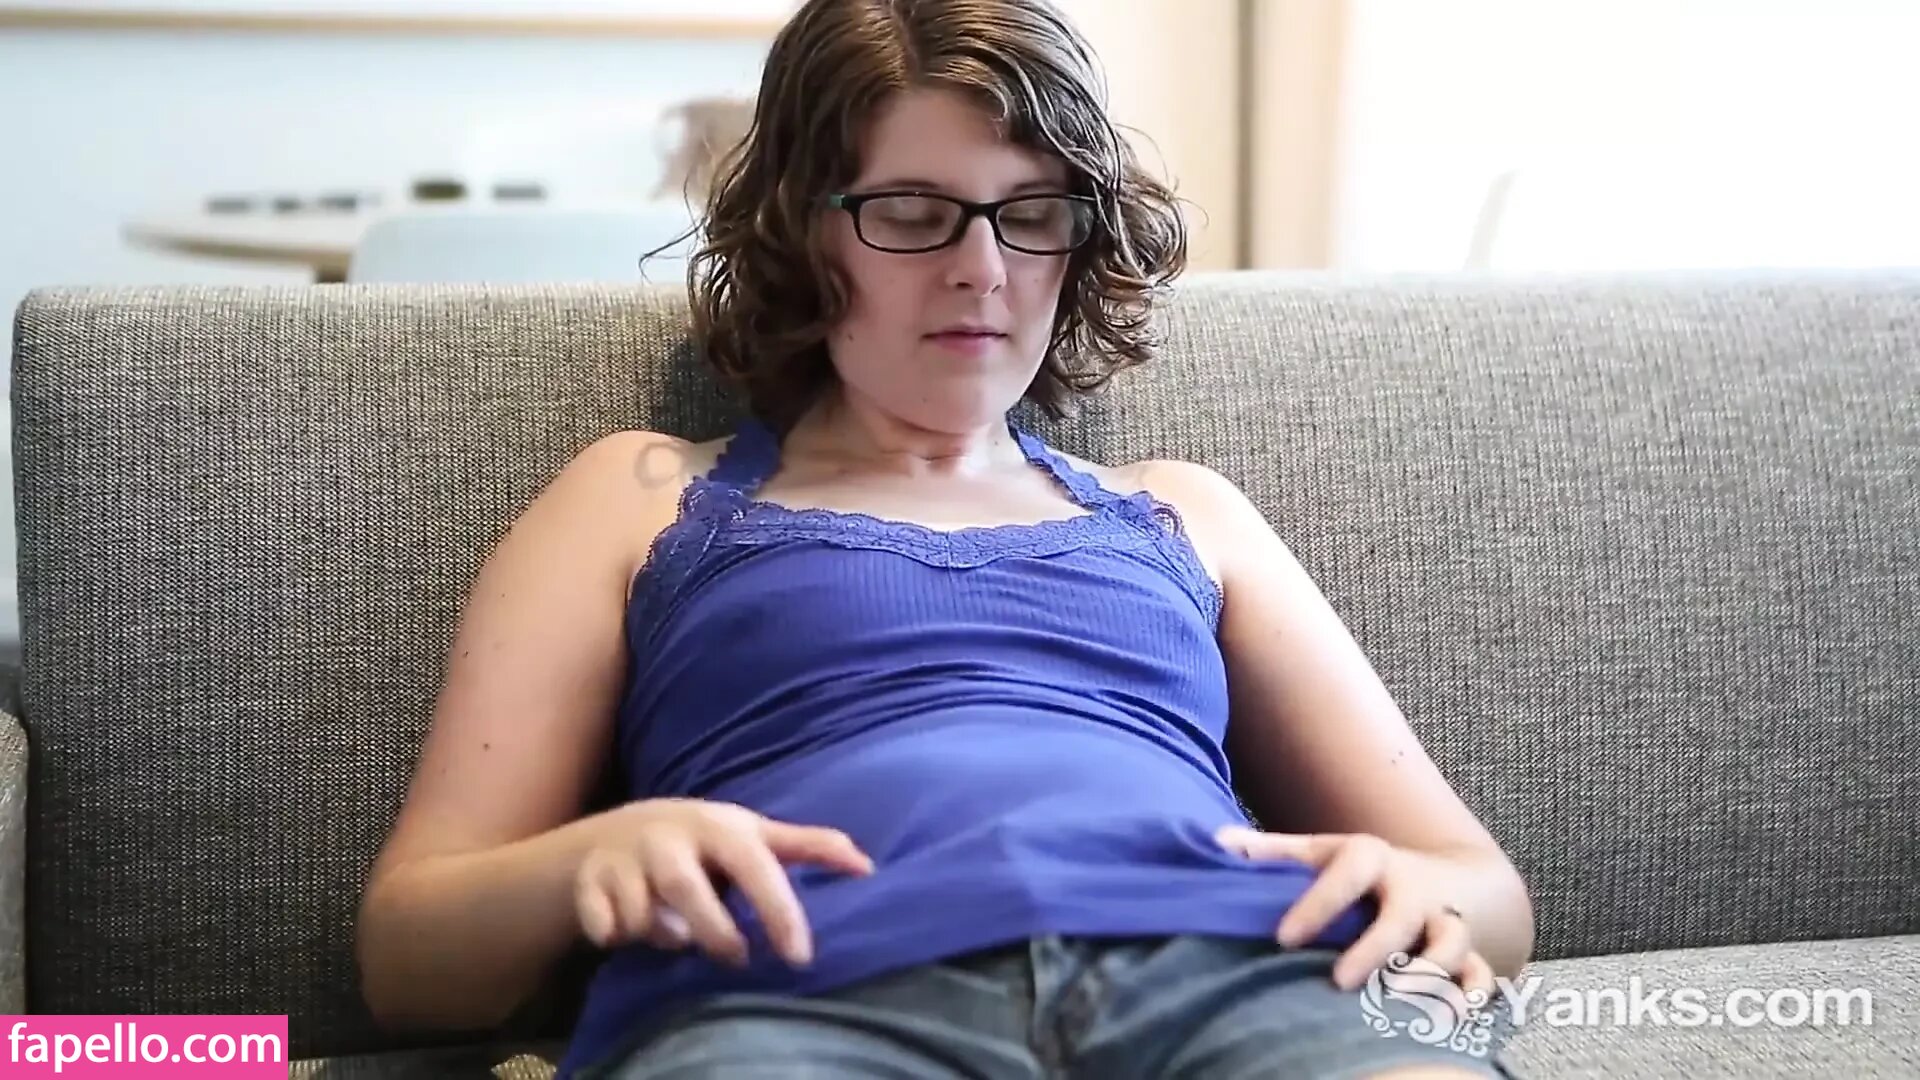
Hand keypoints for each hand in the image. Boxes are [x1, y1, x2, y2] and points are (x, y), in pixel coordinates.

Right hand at [574, 797, 874, 968]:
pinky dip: (613, 933)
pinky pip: (603, 922)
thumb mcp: (752, 836)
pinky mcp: (591, 880)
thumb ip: (807, 847)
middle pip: (688, 890)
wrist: (618, 831)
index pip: (755, 866)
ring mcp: (626, 857)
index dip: (779, 910)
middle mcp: (669, 837)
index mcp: (718, 826)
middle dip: (714, 933)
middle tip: (736, 956)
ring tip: (679, 937)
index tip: (800, 957)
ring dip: (665, 935)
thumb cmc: (704, 840)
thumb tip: (868, 866)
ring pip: (643, 912)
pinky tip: (626, 933)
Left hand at [1216, 825, 1493, 998]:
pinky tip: (1450, 1020)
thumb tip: (1215, 843)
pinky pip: (1483, 976)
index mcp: (1371, 858)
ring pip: (1451, 944)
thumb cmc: (1363, 871)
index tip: (1282, 937)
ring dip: (1429, 975)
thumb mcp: (1320, 851)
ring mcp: (1446, 920)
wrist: (1445, 876)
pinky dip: (1474, 996)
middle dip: (1374, 948)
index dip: (1317, 903)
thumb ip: (1272, 852)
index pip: (1347, 871)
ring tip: (1400, 1002)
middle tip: (1339, 981)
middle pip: (1401, 915)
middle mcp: (1413, 889)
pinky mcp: (1472, 952)